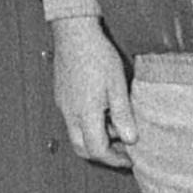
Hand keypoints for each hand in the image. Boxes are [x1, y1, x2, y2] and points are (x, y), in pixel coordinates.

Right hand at [50, 15, 135, 166]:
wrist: (74, 33)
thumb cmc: (97, 55)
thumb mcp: (117, 85)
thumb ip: (122, 115)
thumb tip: (131, 140)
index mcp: (85, 113)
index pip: (97, 150)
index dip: (114, 159)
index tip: (130, 159)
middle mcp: (70, 113)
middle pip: (82, 148)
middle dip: (102, 154)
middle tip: (122, 151)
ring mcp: (63, 105)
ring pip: (77, 134)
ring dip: (96, 138)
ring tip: (117, 126)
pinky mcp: (62, 96)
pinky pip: (73, 120)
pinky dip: (89, 124)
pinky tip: (103, 110)